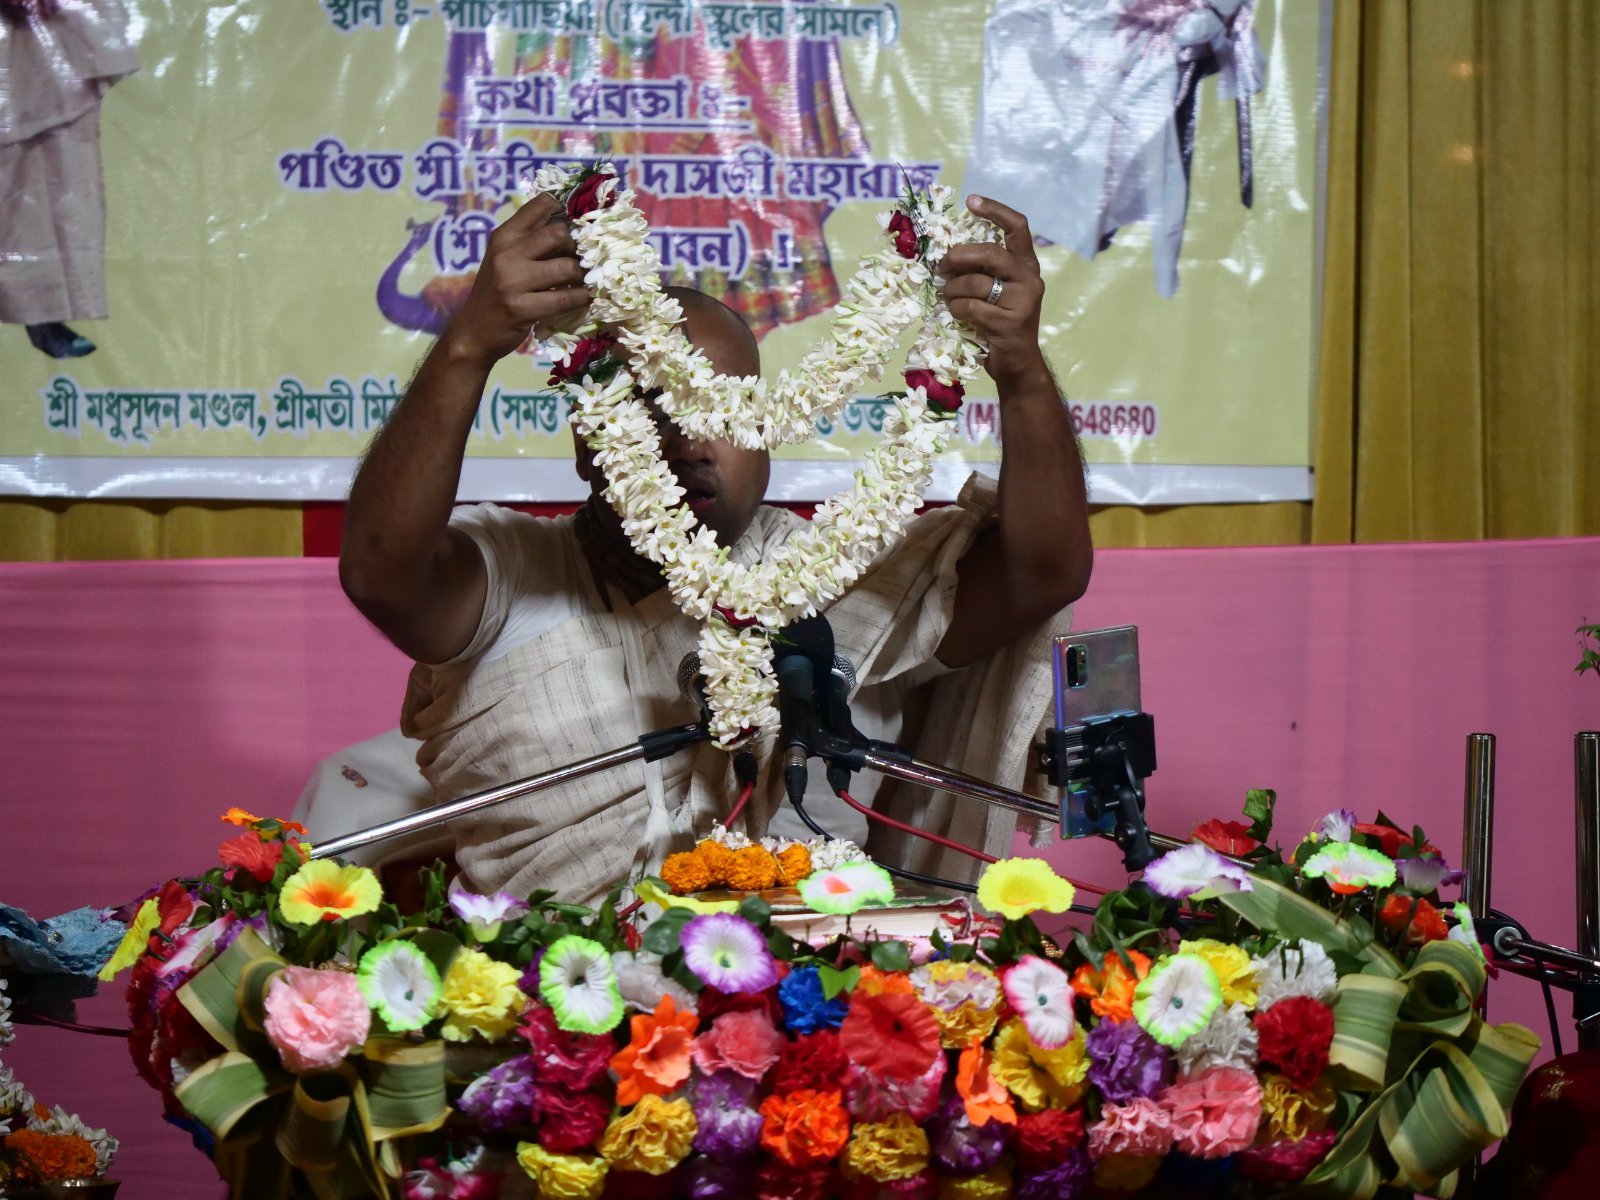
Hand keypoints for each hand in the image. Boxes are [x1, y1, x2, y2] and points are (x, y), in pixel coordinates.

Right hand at [442, 195, 591, 369]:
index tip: (579, 223)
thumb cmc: (497, 291)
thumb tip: (573, 223)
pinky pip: (564, 299)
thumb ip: (532, 239)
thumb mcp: (506, 257)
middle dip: (578, 246)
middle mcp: (507, 252)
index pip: (540, 204)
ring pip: (567, 267)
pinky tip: (584, 299)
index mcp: (504, 235)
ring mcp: (513, 281)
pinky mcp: (522, 308)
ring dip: (582, 276)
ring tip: (583, 282)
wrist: (474, 331)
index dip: (567, 210)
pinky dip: (580, 298)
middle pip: (559, 233)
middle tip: (583, 259)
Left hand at [937, 195, 1050, 391]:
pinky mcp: (1010, 323)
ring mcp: (1023, 301)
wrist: (1018, 365)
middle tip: (941, 265)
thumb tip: (947, 254)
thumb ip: (984, 271)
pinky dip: (957, 309)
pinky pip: (972, 307)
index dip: (995, 210)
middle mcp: (1030, 279)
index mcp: (1026, 266)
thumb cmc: (1000, 324)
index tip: (971, 201)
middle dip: (959, 256)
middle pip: (991, 253)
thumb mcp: (998, 291)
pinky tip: (956, 314)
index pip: (1018, 227)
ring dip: (953, 290)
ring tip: (947, 297)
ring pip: (976, 283)